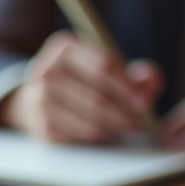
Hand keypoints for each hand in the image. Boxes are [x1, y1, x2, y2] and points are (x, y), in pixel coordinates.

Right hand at [0, 30, 162, 143]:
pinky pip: (80, 136)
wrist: (33, 99)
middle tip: (141, 123)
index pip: (103, 66)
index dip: (128, 86)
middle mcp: (48, 70)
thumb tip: (150, 85)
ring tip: (127, 127)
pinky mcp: (42, 126)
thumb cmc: (79, 81)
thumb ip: (134, 73)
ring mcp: (41, 99)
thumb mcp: (102, 67)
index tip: (144, 102)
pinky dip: (99, 137)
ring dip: (115, 127)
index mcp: (66, 48)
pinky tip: (106, 132)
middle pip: (98, 96)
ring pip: (91, 120)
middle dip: (125, 113)